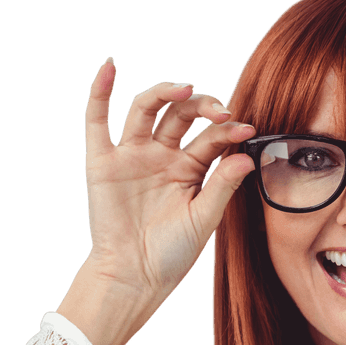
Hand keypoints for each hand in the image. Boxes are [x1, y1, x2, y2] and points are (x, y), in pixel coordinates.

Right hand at [83, 58, 256, 298]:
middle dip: (203, 106)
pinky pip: (97, 120)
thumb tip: (247, 157)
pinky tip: (109, 67)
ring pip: (148, 109)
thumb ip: (223, 186)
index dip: (229, 130)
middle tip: (221, 111)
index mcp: (191, 169)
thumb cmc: (173, 254)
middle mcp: (163, 156)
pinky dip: (100, 91)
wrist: (135, 277)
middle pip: (182, 115)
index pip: (212, 137)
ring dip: (165, 92)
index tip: (248, 129)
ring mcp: (133, 155)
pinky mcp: (103, 162)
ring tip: (186, 88)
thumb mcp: (204, 219)